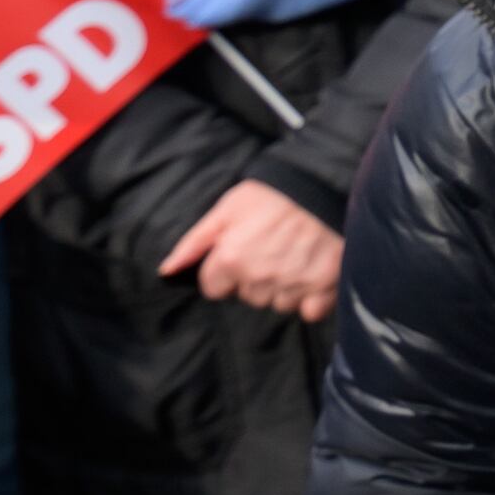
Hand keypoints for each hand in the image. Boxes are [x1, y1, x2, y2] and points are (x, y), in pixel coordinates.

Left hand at [158, 180, 343, 320]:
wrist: (328, 183)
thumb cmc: (275, 193)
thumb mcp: (228, 207)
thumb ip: (195, 242)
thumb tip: (166, 271)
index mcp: (231, 259)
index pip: (213, 288)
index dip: (224, 271)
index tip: (241, 254)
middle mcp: (259, 278)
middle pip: (248, 296)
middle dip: (255, 279)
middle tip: (272, 250)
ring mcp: (293, 285)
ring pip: (278, 304)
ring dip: (283, 288)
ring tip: (296, 258)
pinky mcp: (324, 288)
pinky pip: (309, 311)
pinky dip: (311, 299)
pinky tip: (314, 275)